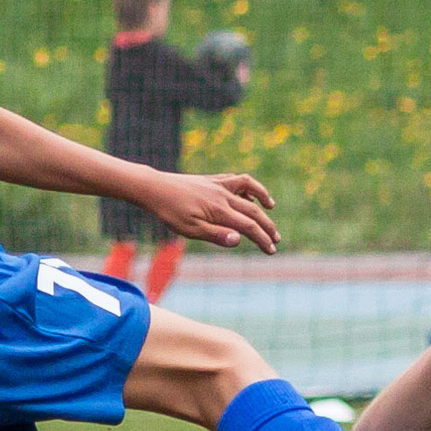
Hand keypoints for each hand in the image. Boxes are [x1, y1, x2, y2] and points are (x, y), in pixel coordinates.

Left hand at [139, 170, 278, 253]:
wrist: (154, 188)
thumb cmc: (170, 212)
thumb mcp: (190, 230)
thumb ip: (216, 235)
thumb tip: (239, 239)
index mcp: (220, 211)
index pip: (249, 227)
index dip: (263, 239)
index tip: (272, 251)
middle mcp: (223, 195)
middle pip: (254, 211)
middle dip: (267, 227)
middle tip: (276, 240)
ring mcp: (219, 185)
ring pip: (249, 188)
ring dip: (263, 197)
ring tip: (271, 208)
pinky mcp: (212, 180)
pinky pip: (236, 180)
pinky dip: (247, 187)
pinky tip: (246, 195)